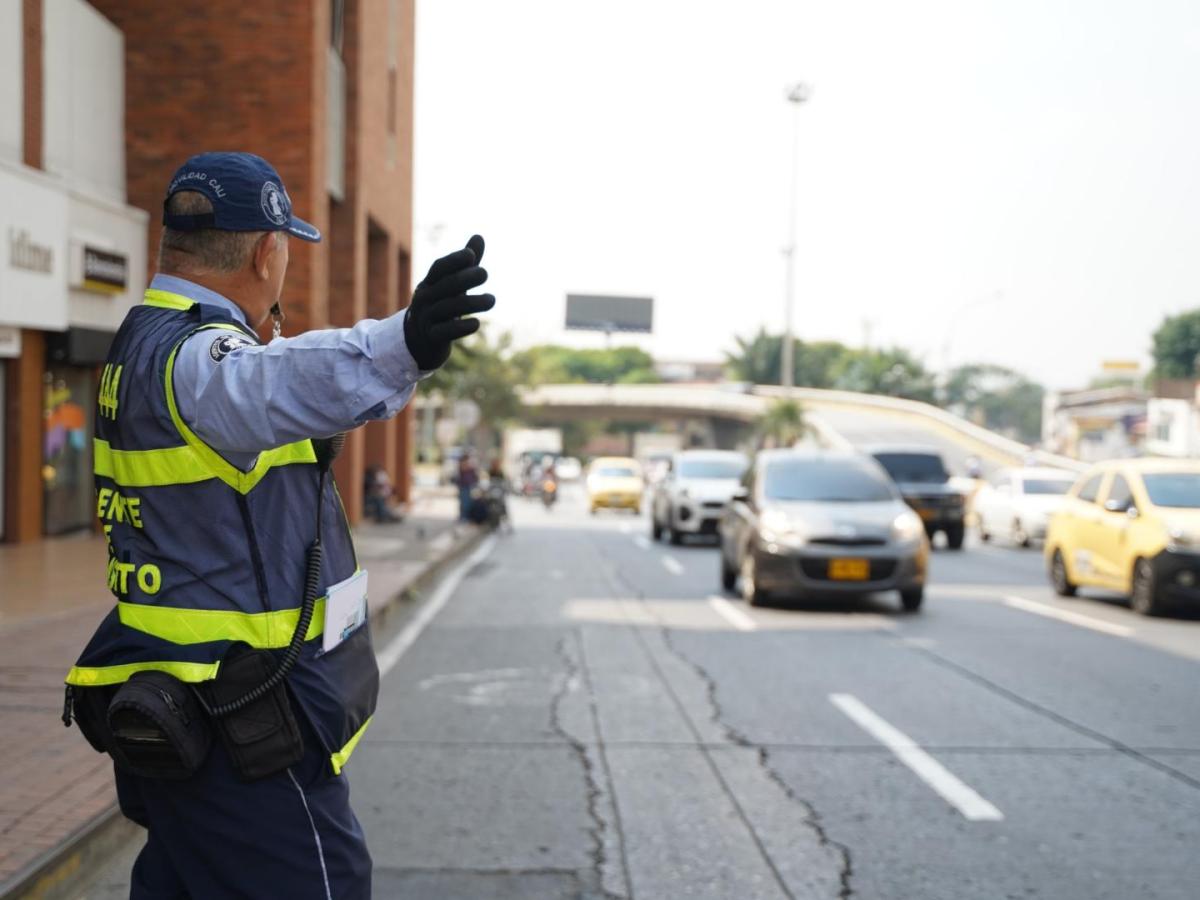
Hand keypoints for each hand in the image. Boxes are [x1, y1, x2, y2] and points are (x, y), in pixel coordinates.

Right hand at [404, 235, 493, 370]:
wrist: (419, 341)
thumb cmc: (440, 305)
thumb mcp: (451, 285)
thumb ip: (465, 264)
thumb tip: (479, 236)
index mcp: (430, 282)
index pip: (439, 268)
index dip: (454, 260)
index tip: (471, 255)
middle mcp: (425, 298)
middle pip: (446, 285)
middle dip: (465, 278)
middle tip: (485, 274)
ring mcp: (426, 318)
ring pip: (449, 308)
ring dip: (473, 303)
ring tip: (492, 300)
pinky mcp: (432, 337)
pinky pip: (445, 332)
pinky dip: (461, 327)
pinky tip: (476, 323)